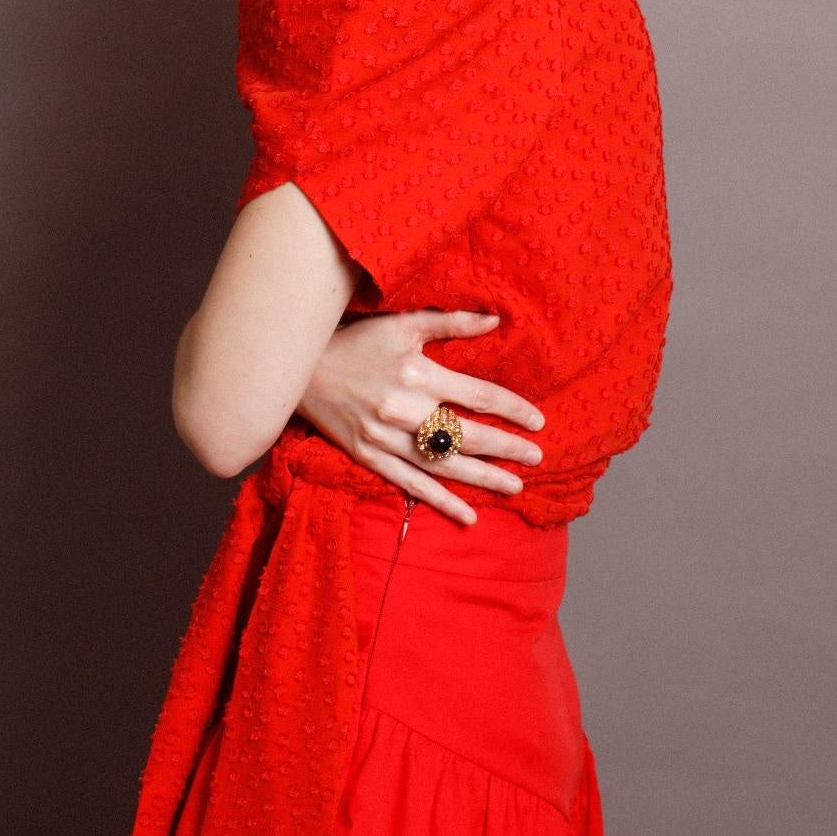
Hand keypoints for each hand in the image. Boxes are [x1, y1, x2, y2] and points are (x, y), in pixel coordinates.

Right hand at [296, 308, 545, 525]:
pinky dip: (441, 501)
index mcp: (417, 374)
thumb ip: (451, 322)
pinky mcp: (368, 457)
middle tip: (538, 456)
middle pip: (466, 435)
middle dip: (506, 447)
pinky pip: (410, 484)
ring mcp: (385, 438)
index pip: (477, 395)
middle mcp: (404, 410)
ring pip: (443, 465)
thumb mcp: (402, 323)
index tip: (538, 421)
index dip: (512, 409)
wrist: (298, 368)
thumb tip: (495, 320)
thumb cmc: (355, 340)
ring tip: (515, 486)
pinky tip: (469, 515)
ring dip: (482, 478)